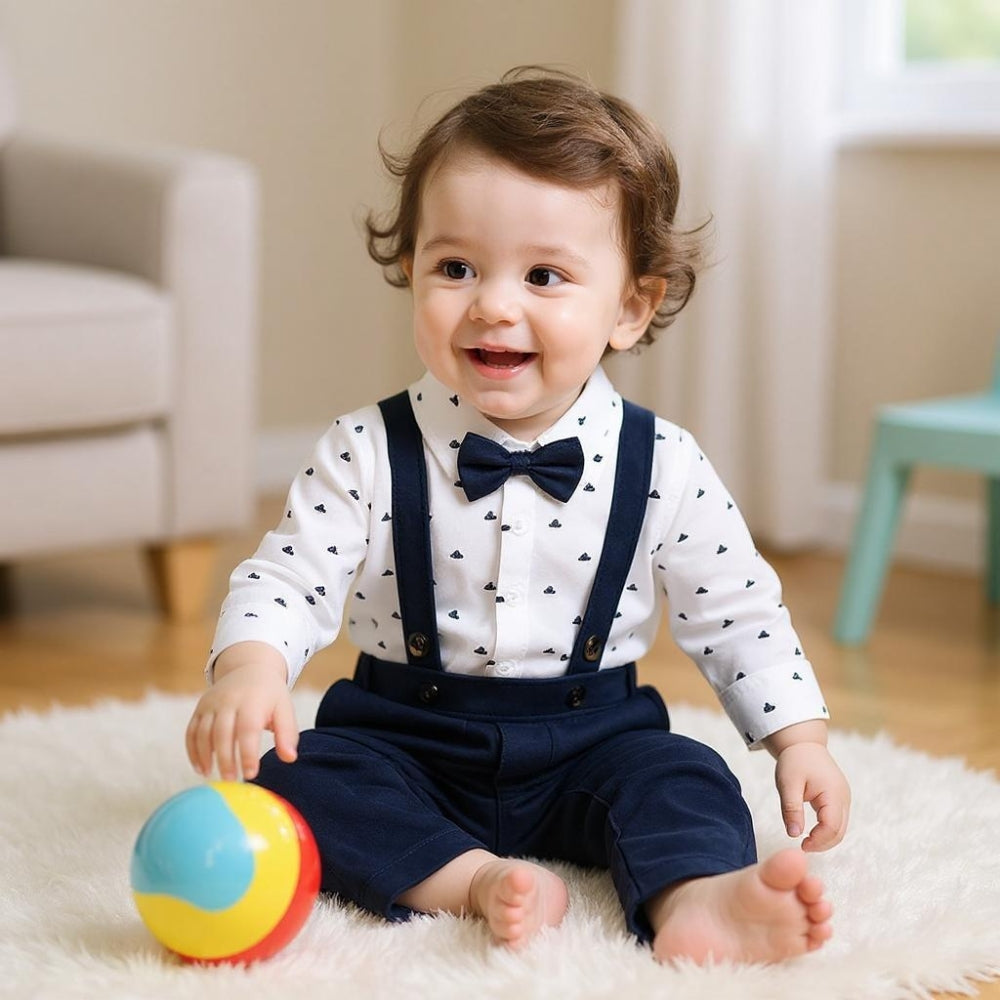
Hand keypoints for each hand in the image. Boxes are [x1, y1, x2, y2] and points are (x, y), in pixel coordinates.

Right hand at [186, 646, 297, 780]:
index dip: (247, 753)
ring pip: (203, 732)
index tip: (250, 774)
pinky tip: (201, 768)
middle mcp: (229, 701)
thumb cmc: (270, 695)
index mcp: (252, 702)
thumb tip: (290, 758)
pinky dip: (192, 751)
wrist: (249, 668)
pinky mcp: (200, 708)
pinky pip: (191, 731)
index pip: (248, 729)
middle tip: (231, 781)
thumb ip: (287, 734)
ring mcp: (211, 704)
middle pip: (222, 733)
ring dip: (205, 757)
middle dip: (225, 759)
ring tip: (212, 777)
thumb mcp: (284, 709)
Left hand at [773, 741, 850, 851]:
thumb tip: (793, 834)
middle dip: (823, 843)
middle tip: (803, 846)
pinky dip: (827, 829)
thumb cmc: (795, 761)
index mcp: (833, 793)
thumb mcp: (788, 784)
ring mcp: (844, 798)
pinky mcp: (840, 799)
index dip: (818, 841)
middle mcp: (844, 797)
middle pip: (840, 831)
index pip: (832, 827)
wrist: (803, 743)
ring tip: (806, 841)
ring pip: (840, 828)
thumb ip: (791, 809)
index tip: (801, 845)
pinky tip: (812, 831)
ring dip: (825, 838)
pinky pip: (837, 820)